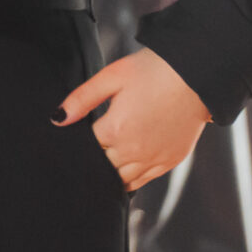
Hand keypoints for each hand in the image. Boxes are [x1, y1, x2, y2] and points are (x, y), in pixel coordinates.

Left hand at [57, 46, 211, 190]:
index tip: (75, 136)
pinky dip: (130, 179)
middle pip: (102, 166)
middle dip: (94, 159)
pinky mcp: (170, 161)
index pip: (88, 146)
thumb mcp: (110, 77)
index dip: (80, 141)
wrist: (194, 76)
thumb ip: (81, 99)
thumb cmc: (152, 71)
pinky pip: (143, 181)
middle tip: (89, 151)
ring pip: (122, 180)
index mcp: (115, 130)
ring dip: (110, 172)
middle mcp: (134, 151)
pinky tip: (122, 171)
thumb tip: (57, 119)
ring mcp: (154, 159)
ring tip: (103, 162)